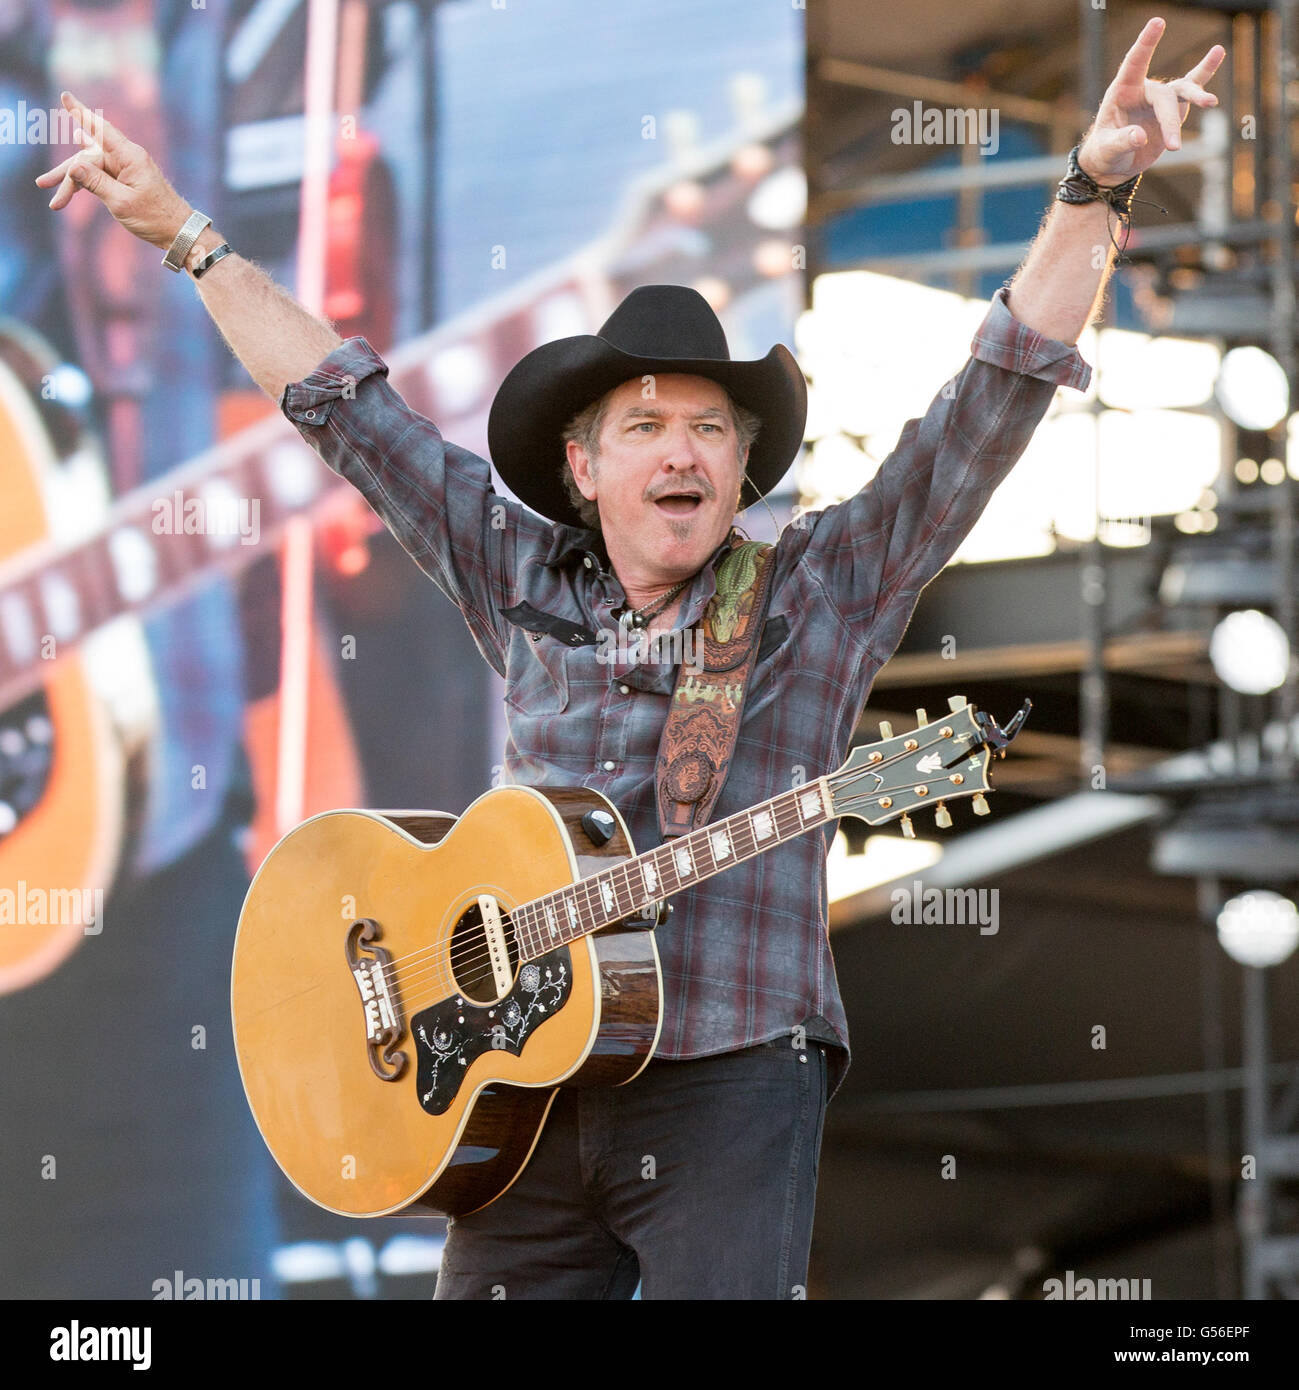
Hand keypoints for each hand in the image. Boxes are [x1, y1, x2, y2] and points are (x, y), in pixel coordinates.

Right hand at [35, 90, 193, 249]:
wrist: (180, 233)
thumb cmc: (155, 218)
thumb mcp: (121, 203)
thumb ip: (95, 183)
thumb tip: (74, 166)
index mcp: (129, 157)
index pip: (100, 129)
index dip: (81, 113)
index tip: (65, 96)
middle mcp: (128, 158)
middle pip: (88, 157)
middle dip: (66, 174)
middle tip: (42, 185)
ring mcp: (128, 168)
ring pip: (91, 168)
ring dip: (72, 180)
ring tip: (49, 191)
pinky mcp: (128, 179)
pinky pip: (101, 174)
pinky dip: (85, 179)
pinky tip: (74, 164)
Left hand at [1078, 16, 1223, 185]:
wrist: (1115, 163)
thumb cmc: (1105, 152)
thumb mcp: (1106, 149)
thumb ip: (1121, 141)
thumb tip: (1141, 136)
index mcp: (1122, 91)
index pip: (1134, 63)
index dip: (1145, 44)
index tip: (1158, 22)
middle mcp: (1143, 89)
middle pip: (1163, 97)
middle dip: (1169, 122)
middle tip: (1174, 146)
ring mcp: (1160, 98)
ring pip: (1182, 91)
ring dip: (1197, 97)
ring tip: (1211, 102)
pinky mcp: (1174, 108)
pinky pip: (1192, 89)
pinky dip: (1205, 72)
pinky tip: (1217, 52)